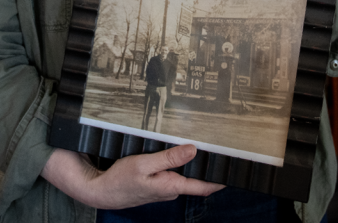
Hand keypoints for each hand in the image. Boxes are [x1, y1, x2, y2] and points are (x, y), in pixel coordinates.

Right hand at [41, 144, 223, 209]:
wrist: (102, 192)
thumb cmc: (120, 179)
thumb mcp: (144, 164)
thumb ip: (169, 158)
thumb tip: (193, 150)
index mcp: (171, 186)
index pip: (203, 186)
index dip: (220, 179)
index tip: (235, 170)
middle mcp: (171, 190)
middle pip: (195, 179)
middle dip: (206, 166)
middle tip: (219, 147)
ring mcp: (164, 188)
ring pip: (183, 175)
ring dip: (191, 163)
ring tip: (201, 146)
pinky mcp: (156, 185)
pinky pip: (172, 174)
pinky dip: (177, 164)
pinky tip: (176, 152)